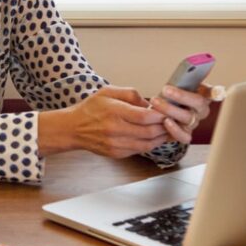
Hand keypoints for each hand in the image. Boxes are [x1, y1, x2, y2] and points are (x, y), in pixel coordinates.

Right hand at [42, 86, 168, 157]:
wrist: (73, 128)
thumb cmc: (90, 108)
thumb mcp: (108, 91)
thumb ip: (131, 94)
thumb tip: (150, 103)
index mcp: (114, 112)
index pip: (145, 117)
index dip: (160, 115)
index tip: (167, 111)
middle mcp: (115, 130)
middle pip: (150, 132)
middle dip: (165, 127)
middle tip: (172, 121)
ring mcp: (115, 144)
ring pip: (147, 144)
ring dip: (161, 138)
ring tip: (167, 130)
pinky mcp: (116, 154)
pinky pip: (139, 150)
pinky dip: (150, 144)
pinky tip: (154, 137)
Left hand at [149, 84, 213, 144]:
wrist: (161, 112)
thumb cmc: (171, 96)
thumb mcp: (176, 84)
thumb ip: (182, 79)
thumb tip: (184, 71)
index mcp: (203, 95)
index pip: (214, 91)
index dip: (217, 91)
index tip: (218, 90)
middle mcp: (201, 110)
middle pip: (198, 103)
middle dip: (181, 95)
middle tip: (166, 89)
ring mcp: (194, 122)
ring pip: (187, 118)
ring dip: (170, 109)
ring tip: (156, 102)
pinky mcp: (185, 133)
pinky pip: (183, 136)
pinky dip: (174, 129)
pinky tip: (166, 121)